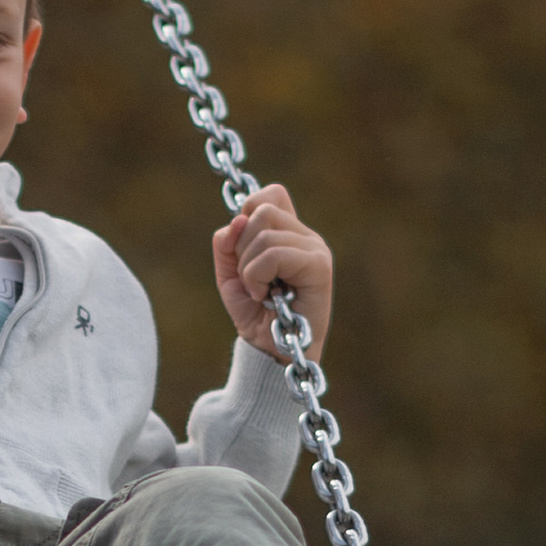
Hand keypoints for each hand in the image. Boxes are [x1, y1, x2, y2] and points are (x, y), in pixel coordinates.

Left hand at [212, 185, 333, 360]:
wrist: (271, 352)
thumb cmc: (255, 316)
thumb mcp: (230, 275)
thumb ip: (227, 244)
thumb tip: (236, 219)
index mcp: (290, 234)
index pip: (271, 194)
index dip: (247, 212)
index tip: (242, 250)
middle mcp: (306, 237)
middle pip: (262, 208)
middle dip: (241, 246)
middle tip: (251, 279)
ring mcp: (315, 249)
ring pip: (263, 231)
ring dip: (248, 267)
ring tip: (259, 292)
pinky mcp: (319, 265)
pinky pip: (274, 253)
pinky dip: (257, 276)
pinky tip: (266, 297)